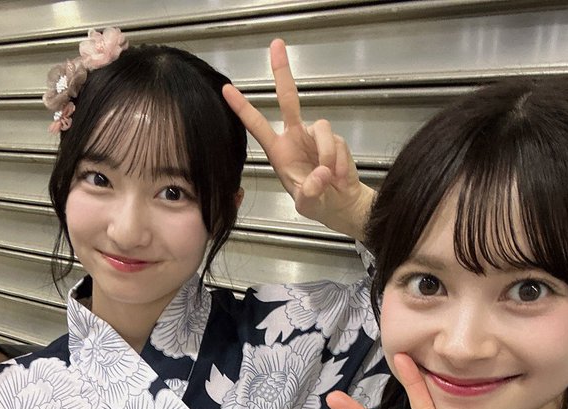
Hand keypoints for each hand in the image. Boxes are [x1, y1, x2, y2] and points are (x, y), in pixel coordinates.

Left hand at [222, 38, 374, 240]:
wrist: (341, 205)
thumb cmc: (317, 201)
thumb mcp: (307, 203)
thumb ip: (310, 192)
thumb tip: (322, 174)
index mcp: (279, 150)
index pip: (257, 125)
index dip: (242, 108)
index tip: (227, 89)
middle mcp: (295, 136)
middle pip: (288, 97)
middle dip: (282, 71)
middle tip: (277, 44)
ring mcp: (315, 136)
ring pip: (321, 128)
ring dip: (326, 154)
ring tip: (329, 176)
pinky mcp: (335, 139)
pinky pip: (337, 143)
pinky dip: (339, 162)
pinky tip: (339, 176)